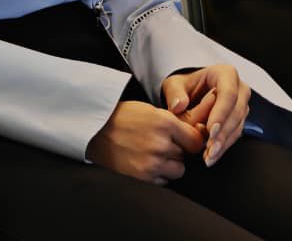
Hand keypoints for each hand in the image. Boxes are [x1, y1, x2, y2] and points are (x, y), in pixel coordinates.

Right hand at [87, 101, 205, 184]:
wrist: (92, 130)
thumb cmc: (121, 117)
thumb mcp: (149, 111)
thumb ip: (175, 123)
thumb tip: (199, 135)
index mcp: (164, 123)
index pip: (196, 141)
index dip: (191, 142)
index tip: (184, 142)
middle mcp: (161, 143)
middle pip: (186, 157)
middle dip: (176, 152)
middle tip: (157, 144)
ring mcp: (152, 163)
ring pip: (177, 170)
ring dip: (168, 165)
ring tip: (150, 154)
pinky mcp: (143, 178)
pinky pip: (163, 181)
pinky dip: (156, 174)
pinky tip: (142, 162)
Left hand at [162, 65, 250, 166]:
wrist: (189, 92)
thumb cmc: (183, 86)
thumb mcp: (174, 84)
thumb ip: (175, 93)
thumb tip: (178, 105)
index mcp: (225, 74)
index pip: (228, 94)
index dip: (221, 113)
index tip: (210, 129)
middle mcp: (239, 88)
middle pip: (236, 113)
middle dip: (223, 133)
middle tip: (210, 148)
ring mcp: (241, 105)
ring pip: (238, 126)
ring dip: (224, 143)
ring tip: (209, 157)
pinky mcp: (240, 119)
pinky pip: (235, 134)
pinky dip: (223, 146)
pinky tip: (212, 156)